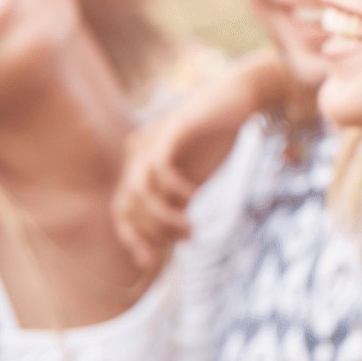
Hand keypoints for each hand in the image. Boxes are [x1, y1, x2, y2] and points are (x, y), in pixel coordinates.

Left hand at [111, 52, 290, 266]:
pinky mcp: (172, 129)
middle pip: (127, 205)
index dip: (131, 238)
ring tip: (191, 227)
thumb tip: (168, 242)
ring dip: (163, 218)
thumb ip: (176, 205)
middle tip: (187, 235)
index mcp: (139, 165)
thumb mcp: (193, 179)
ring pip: (140, 191)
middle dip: (152, 230)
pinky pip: (160, 169)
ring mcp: (153, 140)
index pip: (121, 210)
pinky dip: (175, 190)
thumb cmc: (217, 138)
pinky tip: (194, 197)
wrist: (240, 99)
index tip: (150, 261)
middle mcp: (138, 152)